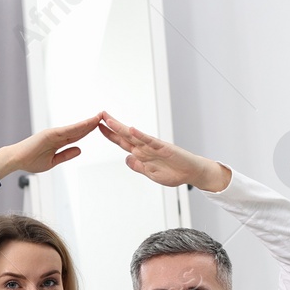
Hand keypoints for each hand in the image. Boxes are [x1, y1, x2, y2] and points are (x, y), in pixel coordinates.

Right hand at [0, 113, 103, 179]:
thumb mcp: (53, 161)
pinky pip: (67, 131)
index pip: (77, 135)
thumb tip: (80, 150)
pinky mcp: (49, 134)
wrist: (16, 160)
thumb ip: (66, 155)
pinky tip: (87, 124)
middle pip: (78, 129)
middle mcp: (57, 135)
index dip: (88, 130)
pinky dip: (77, 127)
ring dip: (87, 123)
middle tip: (104, 116)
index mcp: (58, 142)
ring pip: (75, 128)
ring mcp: (53, 134)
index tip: (100, 126)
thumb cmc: (30, 161)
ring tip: (99, 117)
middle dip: (91, 123)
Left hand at [96, 111, 229, 191]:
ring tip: (109, 119)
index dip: (110, 135)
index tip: (98, 127)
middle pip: (125, 135)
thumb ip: (138, 167)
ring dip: (121, 127)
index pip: (122, 142)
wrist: (191, 173)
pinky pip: (150, 141)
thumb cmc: (174, 173)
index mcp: (141, 154)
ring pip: (134, 135)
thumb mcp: (151, 174)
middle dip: (112, 125)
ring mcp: (154, 146)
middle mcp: (145, 147)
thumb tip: (127, 159)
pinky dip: (140, 135)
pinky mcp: (163, 147)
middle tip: (100, 115)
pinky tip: (131, 129)